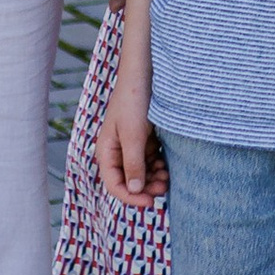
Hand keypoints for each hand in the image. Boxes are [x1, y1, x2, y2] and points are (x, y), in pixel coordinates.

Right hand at [96, 77, 165, 202]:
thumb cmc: (134, 99)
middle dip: (145, 187)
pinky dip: (158, 166)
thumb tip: (134, 189)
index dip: (130, 196)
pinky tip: (168, 167)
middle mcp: (117, 150)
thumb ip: (133, 162)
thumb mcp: (133, 133)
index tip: (150, 202)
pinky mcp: (146, 138)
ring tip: (167, 178)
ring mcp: (132, 144)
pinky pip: (151, 160)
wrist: (146, 72)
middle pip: (129, 180)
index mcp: (107, 150)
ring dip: (153, 178)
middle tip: (164, 188)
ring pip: (142, 172)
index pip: (114, 184)